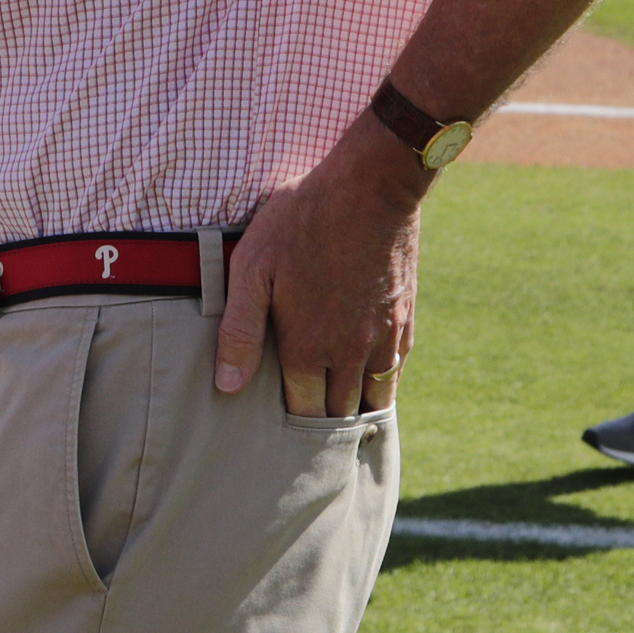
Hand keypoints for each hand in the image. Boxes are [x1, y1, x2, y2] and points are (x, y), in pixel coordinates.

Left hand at [213, 117, 424, 415]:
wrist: (368, 191)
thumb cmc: (298, 224)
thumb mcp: (252, 269)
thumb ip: (240, 331)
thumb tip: (228, 387)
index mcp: (308, 347)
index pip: (300, 410)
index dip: (288, 426)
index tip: (275, 436)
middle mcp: (348, 353)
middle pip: (338, 412)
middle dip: (322, 426)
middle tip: (305, 441)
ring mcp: (382, 338)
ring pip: (372, 397)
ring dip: (356, 412)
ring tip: (338, 420)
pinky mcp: (404, 319)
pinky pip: (394, 369)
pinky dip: (381, 385)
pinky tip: (369, 384)